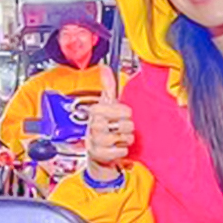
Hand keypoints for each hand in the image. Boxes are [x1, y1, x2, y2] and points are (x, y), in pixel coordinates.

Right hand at [84, 64, 131, 183]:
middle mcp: (94, 124)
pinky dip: (121, 151)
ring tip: (116, 138)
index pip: (125, 110)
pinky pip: (122, 151)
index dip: (125, 114)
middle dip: (126, 128)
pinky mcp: (100, 154)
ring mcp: (96, 140)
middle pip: (127, 124)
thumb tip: (104, 67)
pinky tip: (114, 148)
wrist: (95, 150)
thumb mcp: (105, 104)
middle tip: (118, 129)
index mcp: (97, 110)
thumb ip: (108, 86)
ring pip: (125, 138)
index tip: (118, 115)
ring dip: (124, 140)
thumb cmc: (103, 125)